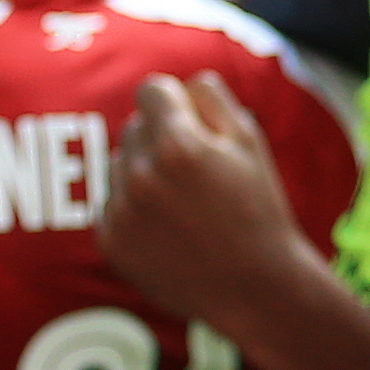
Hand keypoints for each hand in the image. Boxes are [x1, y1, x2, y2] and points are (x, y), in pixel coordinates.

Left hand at [98, 75, 341, 369]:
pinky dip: (135, 209)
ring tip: (185, 204)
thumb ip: (213, 99)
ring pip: (120, 164)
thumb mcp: (250, 143)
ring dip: (145, 172)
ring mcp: (122, 211)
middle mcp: (141, 174)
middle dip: (161, 137)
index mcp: (178, 145)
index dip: (176, 101)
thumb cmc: (258, 210)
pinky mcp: (111, 241)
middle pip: (134, 125)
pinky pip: (112, 202)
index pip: (152, 90)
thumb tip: (182, 82)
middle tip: (198, 171)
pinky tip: (169, 229)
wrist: (253, 288)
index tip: (192, 120)